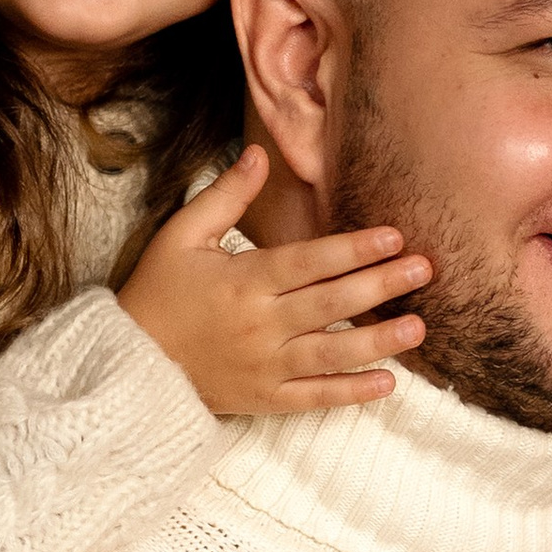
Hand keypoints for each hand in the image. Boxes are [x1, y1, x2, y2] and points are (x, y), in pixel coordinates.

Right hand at [120, 148, 429, 415]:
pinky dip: (350, 393)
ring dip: (378, 341)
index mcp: (243, 280)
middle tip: (424, 270)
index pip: (309, 261)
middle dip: (381, 284)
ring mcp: (264, 366)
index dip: (354, 248)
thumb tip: (260, 153)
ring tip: (418, 328)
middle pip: (331, 302)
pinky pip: (314, 397)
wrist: (127, 364)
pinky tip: (388, 383)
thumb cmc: (156, 294)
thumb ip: (225, 196)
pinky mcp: (265, 398)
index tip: (393, 235)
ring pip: (331, 352)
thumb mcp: (181, 236)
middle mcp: (259, 324)